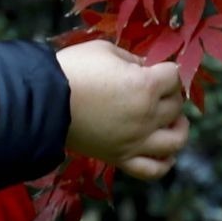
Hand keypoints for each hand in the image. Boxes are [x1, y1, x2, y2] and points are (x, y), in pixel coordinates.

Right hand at [54, 41, 187, 181]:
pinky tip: (165, 154)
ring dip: (179, 129)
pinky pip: (153, 170)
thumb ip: (132, 58)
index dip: (166, 69)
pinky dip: (165, 163)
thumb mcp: (105, 50)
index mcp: (145, 86)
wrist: (42, 101)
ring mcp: (135, 141)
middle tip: (154, 89)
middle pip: (175, 106)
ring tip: (171, 121)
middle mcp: (146, 116)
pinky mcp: (120, 158)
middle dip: (169, 94)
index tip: (154, 68)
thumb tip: (145, 67)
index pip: (174, 76)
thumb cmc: (73, 69)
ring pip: (175, 141)